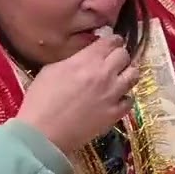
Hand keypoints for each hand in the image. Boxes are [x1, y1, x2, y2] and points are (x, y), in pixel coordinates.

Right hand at [16, 34, 139, 154]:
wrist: (42, 133)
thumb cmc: (40, 100)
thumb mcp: (52, 69)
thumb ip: (74, 59)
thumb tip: (86, 56)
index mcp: (87, 60)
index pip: (112, 41)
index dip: (112, 41)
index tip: (111, 44)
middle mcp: (105, 74)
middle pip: (124, 55)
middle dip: (120, 55)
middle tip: (113, 61)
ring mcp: (113, 94)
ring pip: (134, 75)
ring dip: (126, 74)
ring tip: (119, 78)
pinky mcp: (115, 113)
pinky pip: (130, 100)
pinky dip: (125, 97)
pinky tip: (116, 99)